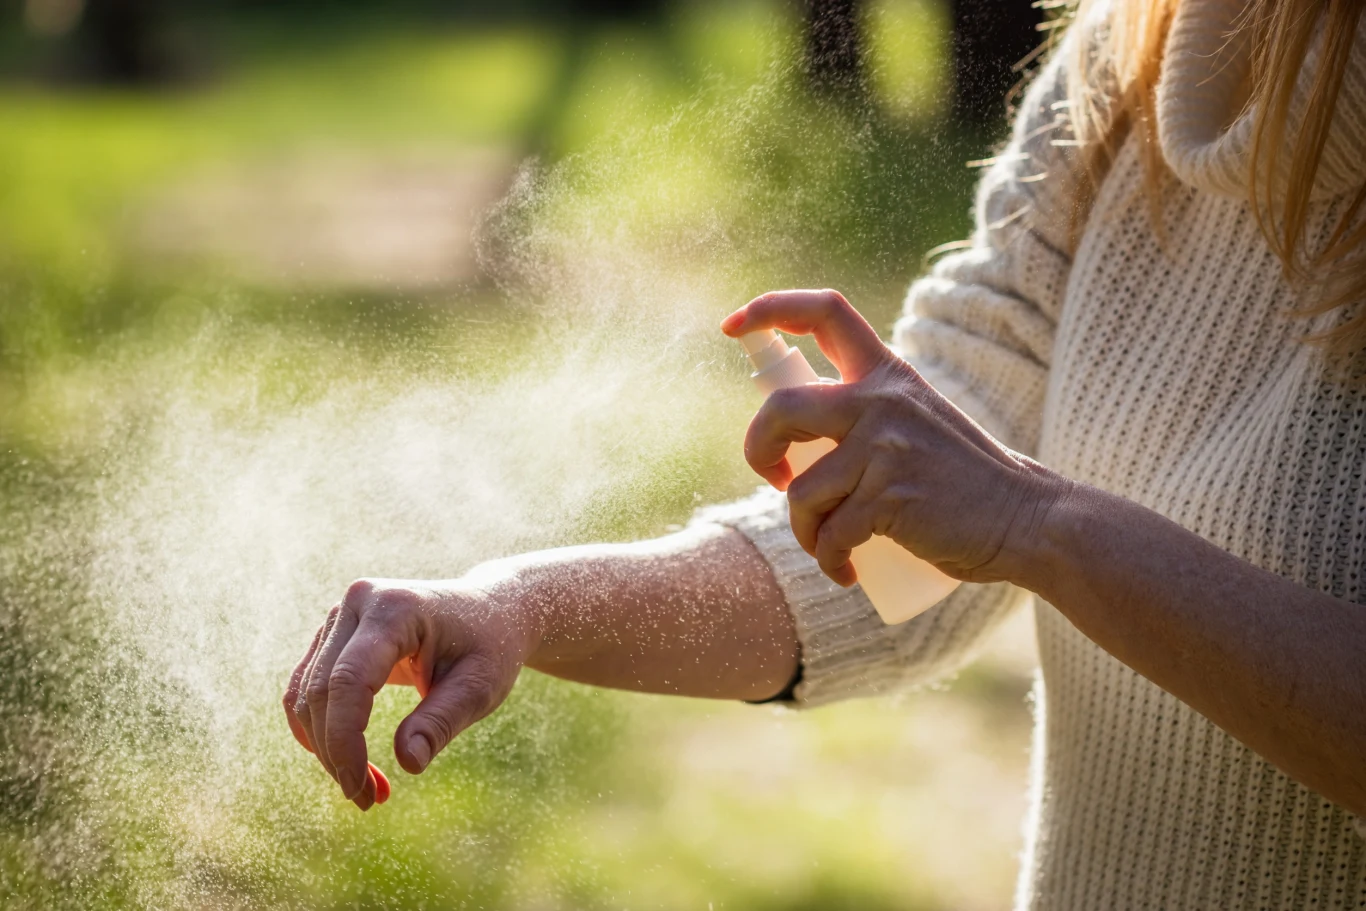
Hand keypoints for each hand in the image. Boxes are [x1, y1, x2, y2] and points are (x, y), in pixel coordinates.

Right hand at [283, 577, 535, 809]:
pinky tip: (347, 764)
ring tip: (367, 789)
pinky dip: (321, 730)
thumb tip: (407, 763)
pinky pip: (308, 688)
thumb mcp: (480, 687)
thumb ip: (441, 721)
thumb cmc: (490, 647)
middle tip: (369, 800)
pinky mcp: (334, 635)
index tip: (360, 789)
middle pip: (321, 690)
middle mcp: (359, 603)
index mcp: (395, 608)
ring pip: (307, 694)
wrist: (492, 612)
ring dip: (326, 749)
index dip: (345, 740)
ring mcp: (342, 616)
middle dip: (336, 754)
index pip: (349, 680)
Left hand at [721, 289, 1066, 586]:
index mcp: (888, 374)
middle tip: (776, 478)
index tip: (732, 327)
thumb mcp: (915, 422)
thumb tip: (795, 440)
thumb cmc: (962, 480)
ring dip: (803, 530)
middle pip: (781, 407)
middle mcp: (883, 400)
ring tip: (828, 547)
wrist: (1026, 520)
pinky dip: (829, 561)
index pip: (825, 312)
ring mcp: (886, 447)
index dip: (770, 309)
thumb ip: (867, 415)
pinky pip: (830, 534)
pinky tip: (846, 571)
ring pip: (802, 491)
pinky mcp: (891, 496)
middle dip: (758, 449)